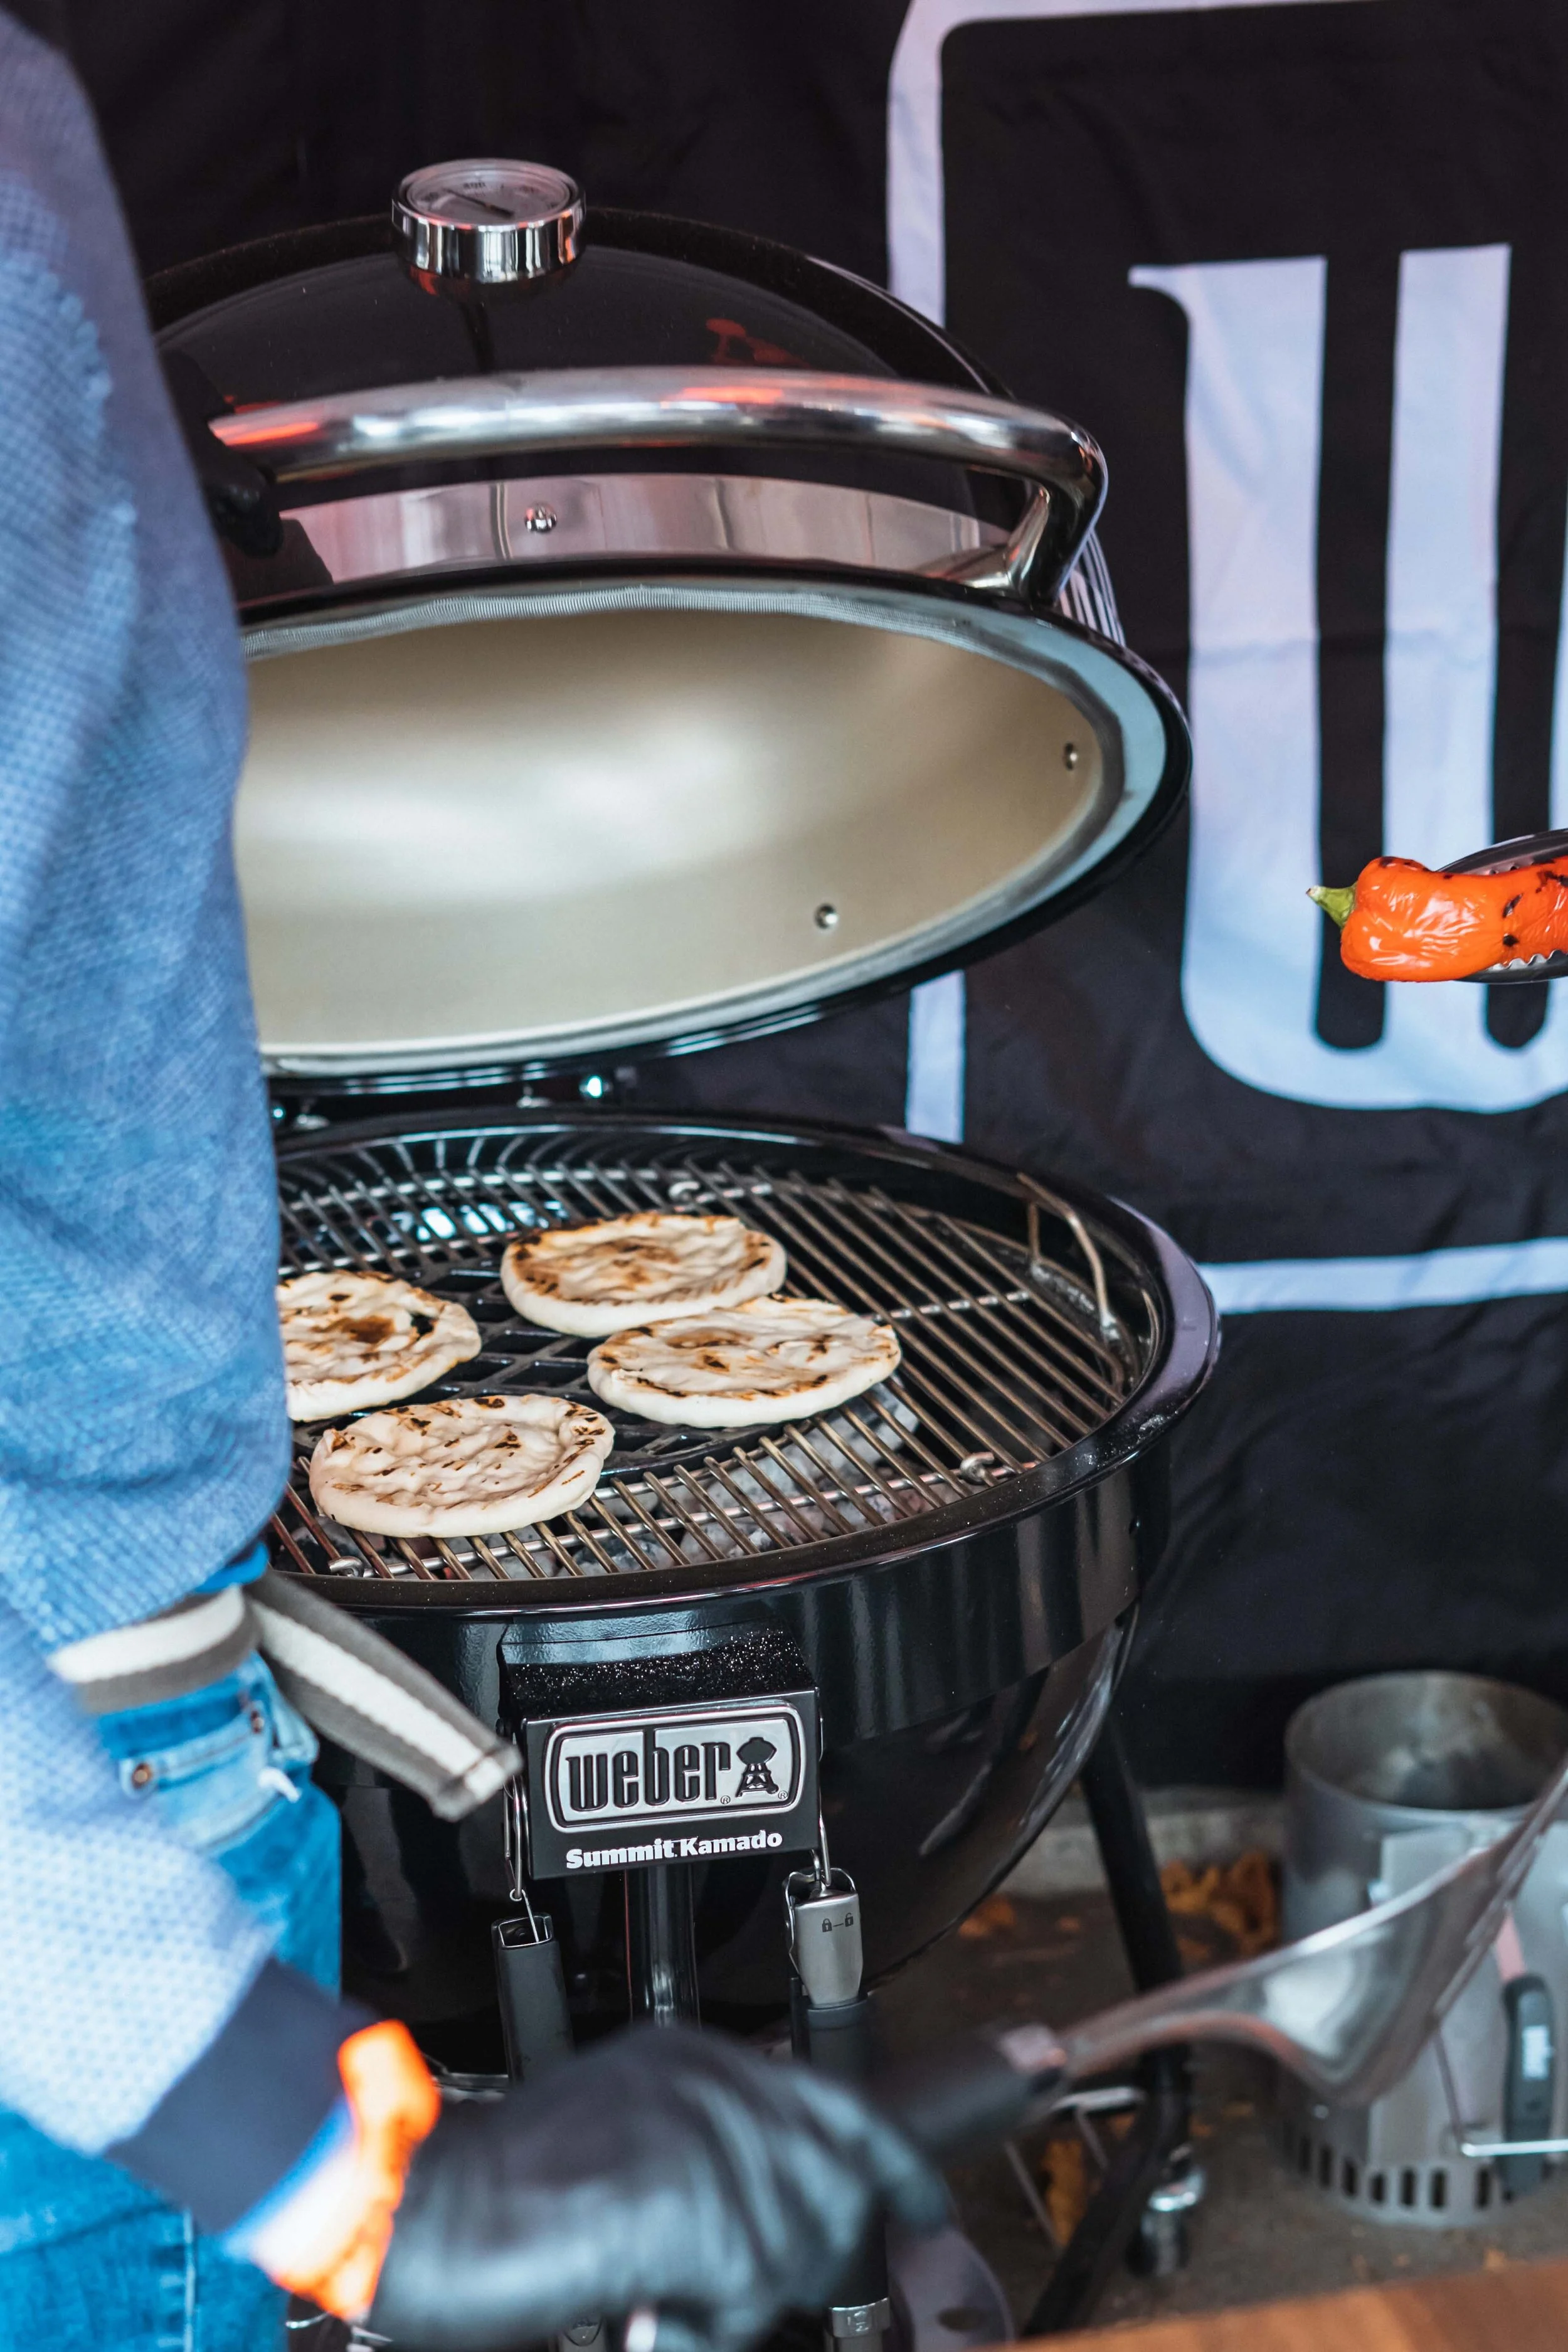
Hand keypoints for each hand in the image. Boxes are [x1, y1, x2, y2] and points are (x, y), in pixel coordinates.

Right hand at [369, 2022, 945, 2351]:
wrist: (420, 2201)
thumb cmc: (502, 2188)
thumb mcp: (620, 2135)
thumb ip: (698, 2148)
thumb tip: (779, 2202)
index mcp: (689, 2058)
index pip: (834, 2099)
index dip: (891, 2159)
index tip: (925, 2201)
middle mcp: (706, 2082)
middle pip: (837, 2176)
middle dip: (810, 2252)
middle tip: (732, 2291)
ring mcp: (702, 2137)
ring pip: (801, 2241)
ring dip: (744, 2295)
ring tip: (670, 2296)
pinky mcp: (691, 2204)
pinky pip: (753, 2287)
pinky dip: (709, 2321)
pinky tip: (656, 2310)